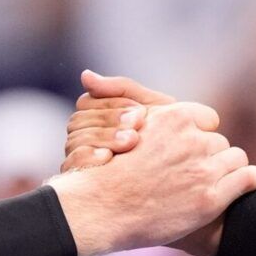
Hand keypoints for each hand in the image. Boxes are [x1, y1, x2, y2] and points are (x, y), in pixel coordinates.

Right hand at [48, 101, 255, 255]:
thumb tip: (90, 76)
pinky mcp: (212, 198)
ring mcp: (204, 170)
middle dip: (209, 155)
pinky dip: (246, 181)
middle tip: (191, 173)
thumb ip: (123, 97)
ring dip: (227, 170)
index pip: (208, 119)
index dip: (198, 134)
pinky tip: (236, 188)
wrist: (101, 212)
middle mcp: (192, 140)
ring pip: (236, 158)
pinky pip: (249, 178)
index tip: (188, 147)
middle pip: (218, 141)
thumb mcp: (113, 124)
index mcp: (174, 117)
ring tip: (210, 183)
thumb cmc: (107, 170)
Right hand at [62, 70, 178, 171]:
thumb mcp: (152, 110)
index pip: (87, 102)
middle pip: (78, 121)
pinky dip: (88, 157)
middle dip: (110, 120)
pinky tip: (109, 159)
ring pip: (74, 140)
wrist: (184, 174)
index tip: (142, 113)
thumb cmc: (169, 138)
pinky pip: (71, 163)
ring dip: (104, 137)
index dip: (113, 106)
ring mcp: (77, 160)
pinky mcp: (79, 180)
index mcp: (95, 118)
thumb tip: (85, 75)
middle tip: (139, 126)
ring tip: (132, 141)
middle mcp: (81, 138)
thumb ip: (123, 90)